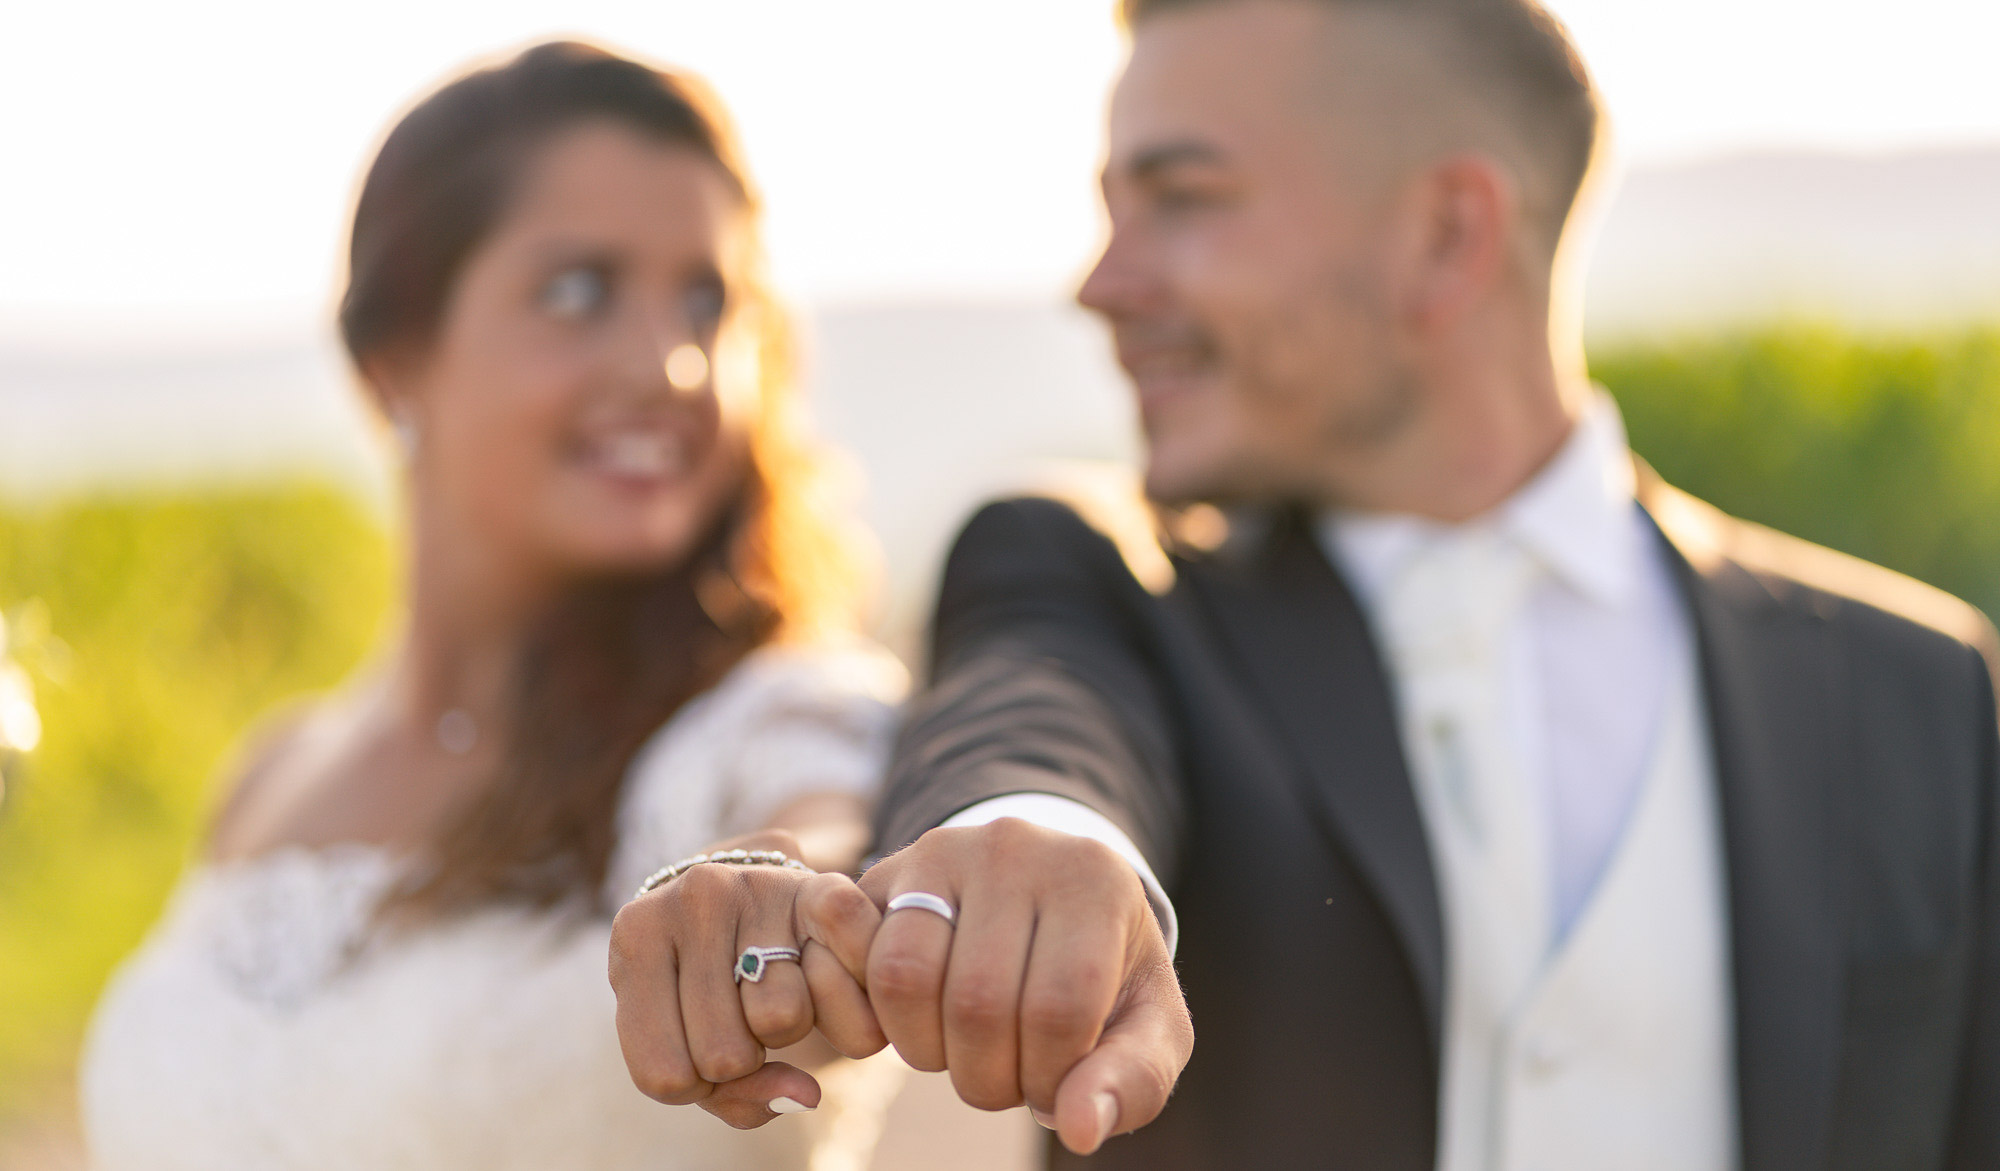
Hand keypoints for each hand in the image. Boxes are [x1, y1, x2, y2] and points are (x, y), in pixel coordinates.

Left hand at [609, 830, 887, 1127]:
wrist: (745, 890)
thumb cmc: (706, 987)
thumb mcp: (687, 1038)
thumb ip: (735, 1096)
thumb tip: (808, 1093)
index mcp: (636, 940)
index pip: (664, 1076)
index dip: (694, 1084)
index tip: (698, 1047)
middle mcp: (690, 900)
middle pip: (725, 1056)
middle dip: (744, 1055)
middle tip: (743, 1014)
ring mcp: (756, 887)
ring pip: (783, 1021)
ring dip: (794, 1028)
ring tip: (777, 990)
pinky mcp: (817, 886)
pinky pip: (839, 957)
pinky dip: (853, 995)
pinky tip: (832, 982)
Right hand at [858, 818, 1192, 1155]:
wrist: (1055, 901)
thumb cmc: (1107, 975)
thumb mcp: (1148, 1026)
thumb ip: (1133, 1081)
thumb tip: (1079, 1128)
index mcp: (1094, 880)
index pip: (1058, 1008)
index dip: (1047, 1079)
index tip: (1053, 1089)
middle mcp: (1015, 848)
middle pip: (976, 1002)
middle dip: (986, 1078)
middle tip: (1008, 1079)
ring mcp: (942, 852)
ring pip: (904, 979)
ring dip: (926, 1051)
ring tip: (965, 1052)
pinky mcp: (887, 873)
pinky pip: (857, 959)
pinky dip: (875, 1019)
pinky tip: (921, 1026)